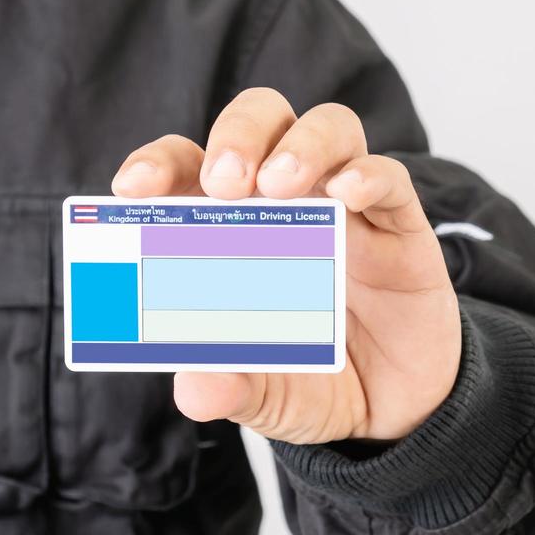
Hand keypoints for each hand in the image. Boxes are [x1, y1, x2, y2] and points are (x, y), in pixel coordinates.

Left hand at [111, 88, 461, 444]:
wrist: (395, 413)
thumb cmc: (316, 383)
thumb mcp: (266, 399)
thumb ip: (231, 390)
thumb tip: (195, 388)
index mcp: (234, 228)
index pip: (189, 168)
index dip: (159, 165)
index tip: (134, 189)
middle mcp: (289, 202)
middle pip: (260, 121)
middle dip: (236, 135)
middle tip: (224, 184)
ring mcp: (348, 208)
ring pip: (329, 129)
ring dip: (301, 145)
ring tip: (280, 185)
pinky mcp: (401, 227)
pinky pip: (391, 179)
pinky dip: (369, 175)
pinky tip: (348, 195)